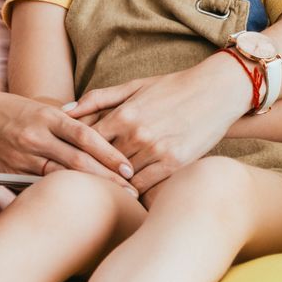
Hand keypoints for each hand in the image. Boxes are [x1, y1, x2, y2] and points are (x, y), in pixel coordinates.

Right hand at [0, 77, 135, 190]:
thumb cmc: (12, 111)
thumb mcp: (42, 109)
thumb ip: (68, 124)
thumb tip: (101, 140)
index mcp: (48, 117)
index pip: (85, 136)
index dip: (109, 153)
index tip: (128, 167)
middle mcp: (36, 137)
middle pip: (78, 160)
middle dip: (107, 177)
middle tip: (131, 191)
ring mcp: (22, 157)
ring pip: (61, 177)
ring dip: (87, 189)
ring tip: (111, 201)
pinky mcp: (11, 173)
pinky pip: (39, 187)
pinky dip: (60, 195)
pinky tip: (77, 205)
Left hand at [64, 53, 249, 195]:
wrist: (216, 90)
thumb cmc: (173, 87)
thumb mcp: (134, 86)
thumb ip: (98, 98)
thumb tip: (65, 112)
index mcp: (124, 114)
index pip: (86, 142)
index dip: (73, 154)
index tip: (65, 163)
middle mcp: (137, 133)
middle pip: (101, 163)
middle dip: (88, 173)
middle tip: (72, 186)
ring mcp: (156, 150)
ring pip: (121, 177)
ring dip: (110, 186)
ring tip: (95, 195)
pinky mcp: (174, 162)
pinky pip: (145, 185)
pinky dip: (133, 192)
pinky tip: (126, 195)